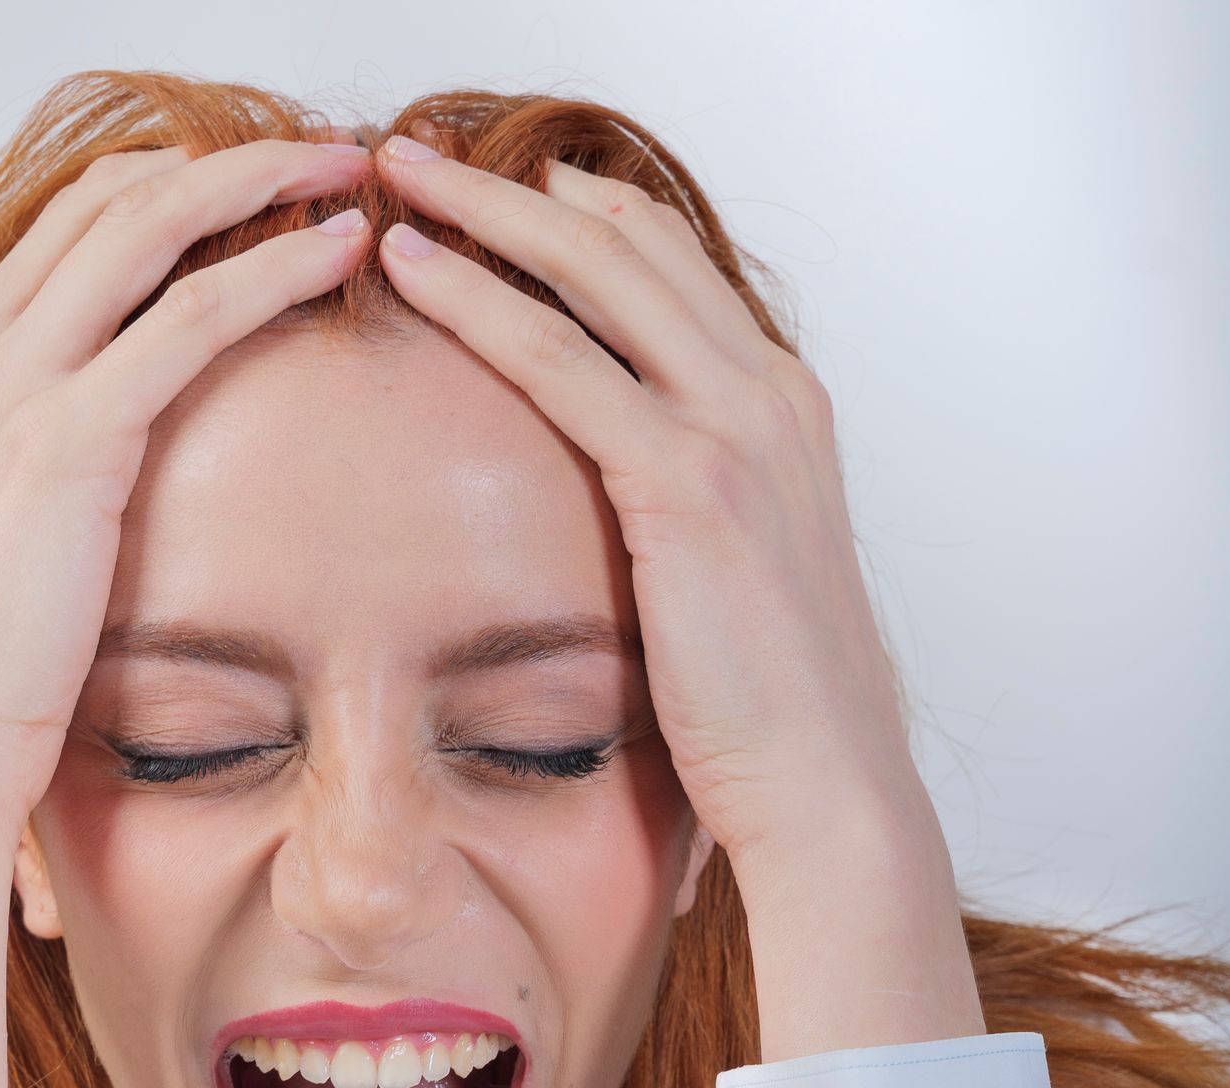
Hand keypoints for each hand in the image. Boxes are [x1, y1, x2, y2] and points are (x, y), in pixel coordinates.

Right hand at [0, 137, 374, 1087]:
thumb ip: (30, 505)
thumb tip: (85, 518)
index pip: (63, 237)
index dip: (164, 196)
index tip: (253, 192)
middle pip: (106, 200)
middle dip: (224, 160)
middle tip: (326, 155)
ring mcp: (5, 389)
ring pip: (147, 226)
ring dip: (261, 183)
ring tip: (354, 173)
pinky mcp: (63, 442)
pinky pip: (187, 316)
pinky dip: (270, 270)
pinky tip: (339, 255)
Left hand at [370, 136, 983, 1058]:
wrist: (827, 787)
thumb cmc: (775, 719)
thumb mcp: (737, 593)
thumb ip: (694, 532)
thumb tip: (633, 545)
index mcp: (787, 414)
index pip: (677, 275)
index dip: (588, 223)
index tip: (507, 200)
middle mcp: (772, 394)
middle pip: (633, 244)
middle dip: (523, 191)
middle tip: (429, 157)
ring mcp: (736, 426)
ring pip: (594, 273)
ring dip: (486, 215)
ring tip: (401, 179)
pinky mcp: (685, 480)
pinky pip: (560, 358)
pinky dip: (479, 299)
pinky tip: (414, 272)